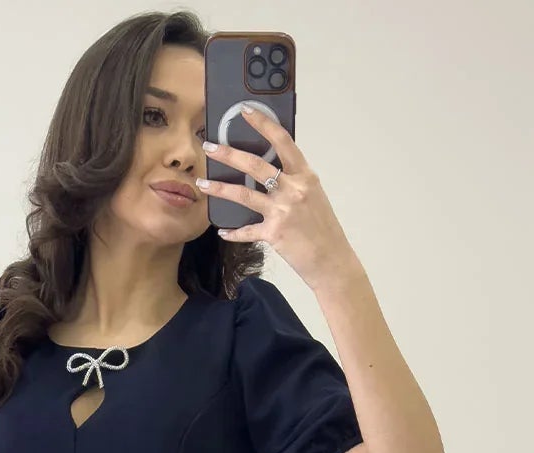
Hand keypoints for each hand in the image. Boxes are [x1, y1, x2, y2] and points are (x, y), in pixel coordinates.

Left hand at [197, 105, 352, 287]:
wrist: (331, 260)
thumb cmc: (323, 228)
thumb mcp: (313, 196)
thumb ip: (293, 181)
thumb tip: (270, 170)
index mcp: (305, 175)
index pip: (282, 141)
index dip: (262, 123)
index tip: (244, 111)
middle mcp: (293, 189)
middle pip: (255, 165)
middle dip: (228, 153)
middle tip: (209, 146)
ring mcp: (282, 211)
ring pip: (243, 194)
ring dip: (219, 188)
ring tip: (202, 183)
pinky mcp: (274, 233)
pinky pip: (246, 231)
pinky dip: (233, 232)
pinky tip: (223, 231)